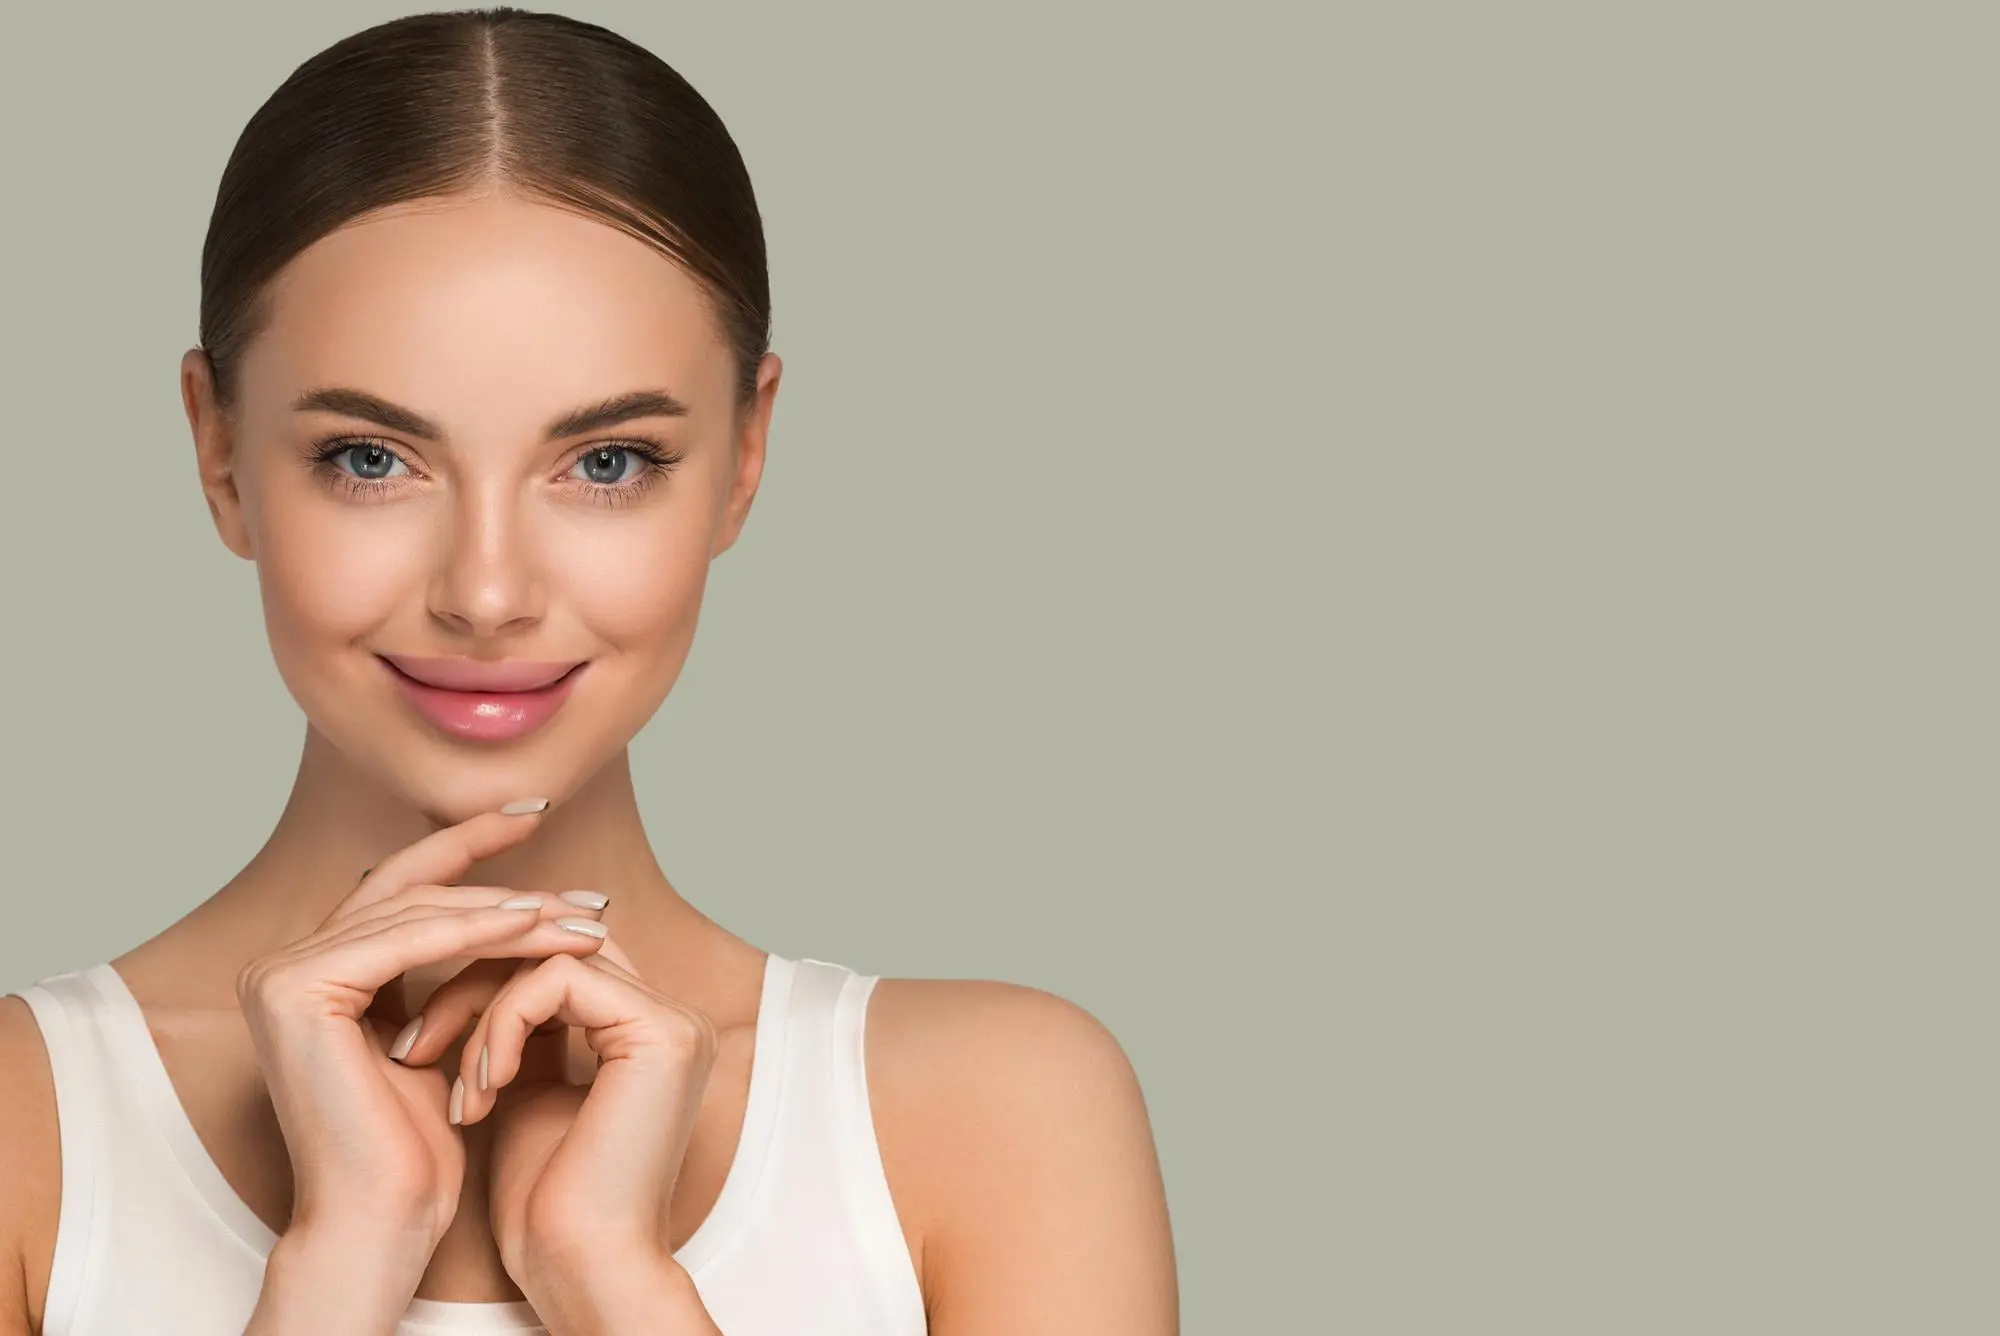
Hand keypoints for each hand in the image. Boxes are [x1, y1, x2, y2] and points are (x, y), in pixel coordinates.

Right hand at [235, 802, 612, 1306]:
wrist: (381, 1220)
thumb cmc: (415, 1151)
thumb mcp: (440, 1038)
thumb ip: (446, 977)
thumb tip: (511, 910)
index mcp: (309, 973)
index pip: (402, 890)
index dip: (469, 847)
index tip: (540, 817)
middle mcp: (281, 965)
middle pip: (413, 892)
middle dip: (506, 879)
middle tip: (589, 890)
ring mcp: (281, 974)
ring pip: (420, 912)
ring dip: (510, 911)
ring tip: (582, 917)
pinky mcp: (298, 989)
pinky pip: (408, 941)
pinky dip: (477, 931)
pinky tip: (534, 927)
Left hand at [399, 934, 725, 1330]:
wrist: (578, 1268)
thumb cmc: (546, 1204)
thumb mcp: (523, 1092)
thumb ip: (518, 1032)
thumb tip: (471, 975)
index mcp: (647, 1032)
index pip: (555, 961)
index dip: (480, 987)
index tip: (417, 1042)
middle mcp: (672, 1017)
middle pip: (552, 947)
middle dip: (470, 984)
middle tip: (413, 1044)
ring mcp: (675, 1021)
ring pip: (548, 956)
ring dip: (477, 1010)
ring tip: (452, 1079)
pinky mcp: (660, 1032)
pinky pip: (555, 981)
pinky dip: (500, 1025)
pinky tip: (481, 1085)